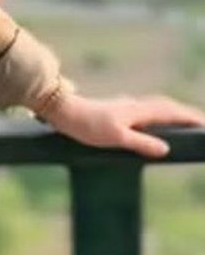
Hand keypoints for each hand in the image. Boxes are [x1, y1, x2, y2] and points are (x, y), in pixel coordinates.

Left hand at [42, 92, 204, 157]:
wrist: (62, 111)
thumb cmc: (87, 125)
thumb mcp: (116, 138)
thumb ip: (141, 143)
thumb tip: (166, 149)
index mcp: (139, 110)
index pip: (172, 113)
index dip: (190, 118)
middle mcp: (135, 105)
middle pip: (166, 107)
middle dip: (184, 114)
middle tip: (199, 122)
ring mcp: (124, 107)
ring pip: (155, 107)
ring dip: (170, 113)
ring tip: (181, 122)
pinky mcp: (115, 110)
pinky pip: (143, 110)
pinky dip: (155, 115)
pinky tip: (149, 122)